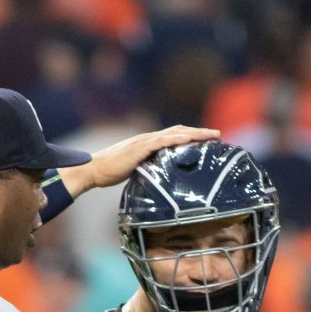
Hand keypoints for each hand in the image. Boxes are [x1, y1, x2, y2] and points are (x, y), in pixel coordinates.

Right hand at [60, 125, 220, 196]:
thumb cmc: (108, 173)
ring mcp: (144, 141)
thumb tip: (156, 180)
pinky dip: (179, 138)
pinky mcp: (140, 147)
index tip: (205, 140)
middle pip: (178, 130)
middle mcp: (147, 138)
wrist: (93, 169)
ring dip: (195, 133)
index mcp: (146, 143)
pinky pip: (164, 140)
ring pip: (175, 133)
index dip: (190, 136)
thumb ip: (145, 170)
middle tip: (217, 134)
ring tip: (212, 135)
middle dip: (199, 131)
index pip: (172, 136)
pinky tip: (191, 139)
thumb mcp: (132, 170)